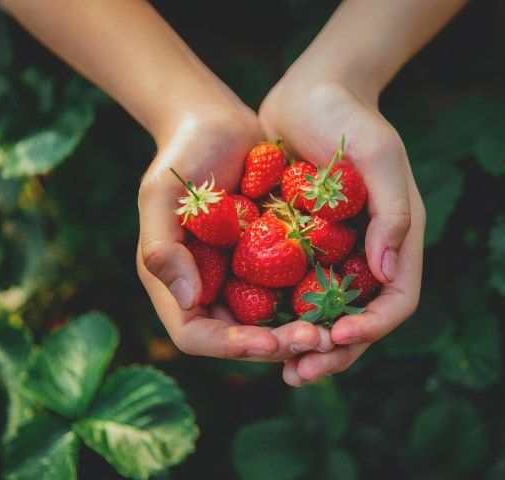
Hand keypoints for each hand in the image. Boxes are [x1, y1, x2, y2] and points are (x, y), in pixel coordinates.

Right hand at [137, 101, 332, 361]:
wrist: (219, 124)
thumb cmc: (182, 155)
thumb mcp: (162, 195)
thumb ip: (162, 246)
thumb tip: (185, 300)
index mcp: (176, 283)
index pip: (197, 335)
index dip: (231, 346)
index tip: (271, 342)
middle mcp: (209, 289)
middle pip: (240, 338)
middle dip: (278, 344)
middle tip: (318, 339)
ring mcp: (240, 277)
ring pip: (271, 322)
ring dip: (300, 330)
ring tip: (335, 328)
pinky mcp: (270, 261)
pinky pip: (291, 291)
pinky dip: (313, 301)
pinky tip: (342, 298)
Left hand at [259, 75, 425, 384]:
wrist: (309, 91)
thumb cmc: (348, 118)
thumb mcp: (379, 155)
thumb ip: (392, 212)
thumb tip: (387, 273)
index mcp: (396, 238)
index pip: (396, 300)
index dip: (372, 327)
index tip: (337, 335)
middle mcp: (368, 254)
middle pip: (360, 320)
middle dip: (335, 351)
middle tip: (300, 372)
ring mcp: (335, 253)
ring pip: (326, 314)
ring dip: (306, 345)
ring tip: (280, 368)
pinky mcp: (302, 246)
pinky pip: (294, 291)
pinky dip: (281, 315)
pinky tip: (255, 330)